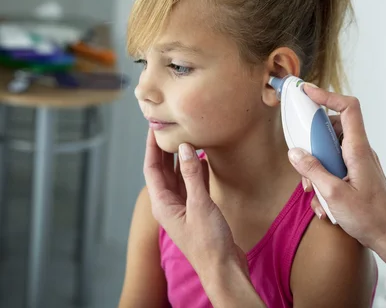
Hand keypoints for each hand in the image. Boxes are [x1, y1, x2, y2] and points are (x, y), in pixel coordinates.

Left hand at [143, 130, 263, 305]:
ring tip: (185, 137)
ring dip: (182, 158)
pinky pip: (193, 184)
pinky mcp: (198, 210)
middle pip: (163, 170)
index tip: (154, 127)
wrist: (223, 267)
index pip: (152, 168)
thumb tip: (184, 147)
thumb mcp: (200, 205)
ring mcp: (184, 208)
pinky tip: (202, 159)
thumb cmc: (208, 242)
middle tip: (168, 127)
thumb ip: (192, 175)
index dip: (152, 147)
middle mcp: (169, 204)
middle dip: (164, 149)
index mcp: (162, 204)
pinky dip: (196, 171)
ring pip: (179, 176)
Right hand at [288, 86, 385, 265]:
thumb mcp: (334, 194)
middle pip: (332, 129)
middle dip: (313, 145)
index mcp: (359, 150)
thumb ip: (313, 170)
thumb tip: (295, 152)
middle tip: (303, 165)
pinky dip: (325, 181)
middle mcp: (361, 151)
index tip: (307, 93)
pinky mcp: (357, 174)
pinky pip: (336, 167)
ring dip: (317, 170)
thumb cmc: (369, 218)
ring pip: (331, 151)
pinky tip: (324, 204)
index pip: (349, 108)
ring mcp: (360, 163)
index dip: (328, 96)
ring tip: (314, 193)